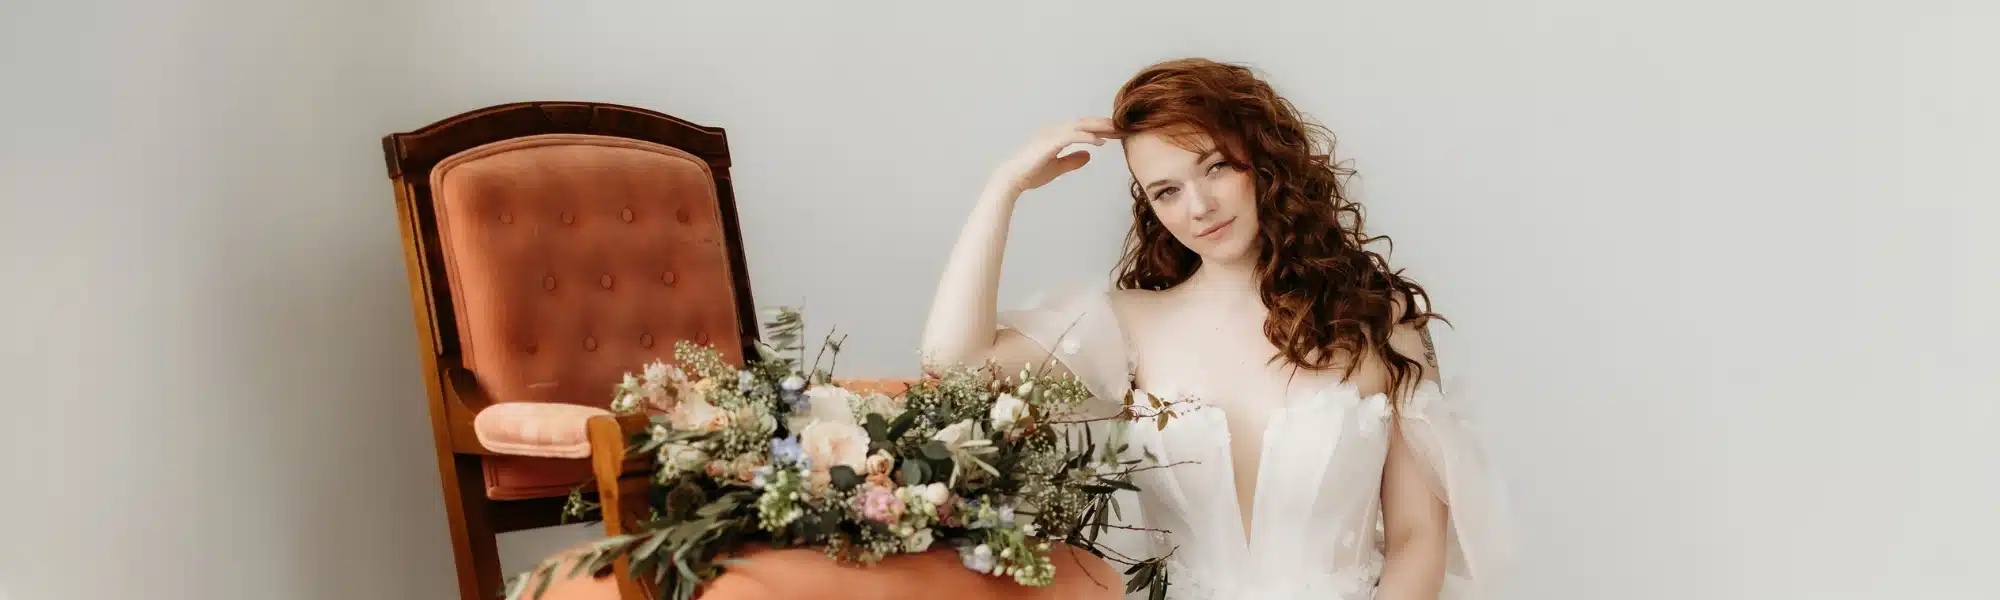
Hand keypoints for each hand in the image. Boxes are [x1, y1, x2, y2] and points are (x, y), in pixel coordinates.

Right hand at [987, 117, 1119, 195]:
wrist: (1011, 178)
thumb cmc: (1030, 174)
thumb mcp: (1056, 167)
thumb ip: (1072, 160)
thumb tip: (1089, 155)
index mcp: (1056, 134)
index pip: (1082, 127)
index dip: (1100, 128)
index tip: (1117, 132)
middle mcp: (1054, 130)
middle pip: (1085, 122)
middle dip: (1105, 124)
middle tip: (1124, 127)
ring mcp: (1052, 134)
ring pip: (1081, 125)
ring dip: (1100, 127)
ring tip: (1117, 131)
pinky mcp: (1050, 142)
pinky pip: (1073, 135)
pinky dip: (1088, 137)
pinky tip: (1101, 142)